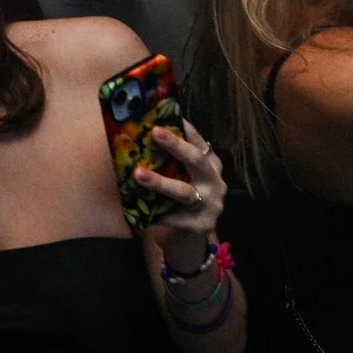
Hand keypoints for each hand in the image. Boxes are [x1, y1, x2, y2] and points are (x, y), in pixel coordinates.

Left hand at [141, 120, 228, 264]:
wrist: (187, 239)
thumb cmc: (178, 198)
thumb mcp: (179, 175)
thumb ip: (168, 160)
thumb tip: (139, 133)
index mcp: (211, 164)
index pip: (198, 141)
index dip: (183, 127)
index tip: (164, 113)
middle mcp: (215, 182)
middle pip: (197, 160)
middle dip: (176, 145)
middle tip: (154, 132)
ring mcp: (211, 205)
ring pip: (184, 192)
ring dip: (160, 182)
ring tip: (138, 174)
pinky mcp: (201, 226)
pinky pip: (173, 217)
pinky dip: (155, 212)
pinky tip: (138, 209)